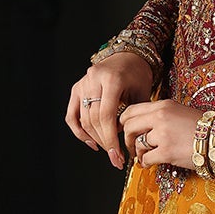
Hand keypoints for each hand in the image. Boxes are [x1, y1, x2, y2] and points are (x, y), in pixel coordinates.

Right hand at [66, 51, 153, 170]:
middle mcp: (93, 80)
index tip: (117, 155)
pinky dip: (79, 131)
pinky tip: (91, 142)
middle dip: (105, 142)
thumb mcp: (142, 93)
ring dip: (95, 138)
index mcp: (111, 79)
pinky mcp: (76, 89)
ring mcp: (82, 84)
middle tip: (115, 157)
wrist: (128, 57)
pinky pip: (72, 115)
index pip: (106, 116)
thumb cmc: (137, 74)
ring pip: (83, 119)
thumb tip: (129, 142)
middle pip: (94, 119)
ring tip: (107, 149)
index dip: (111, 139)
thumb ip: (134, 116)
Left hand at [117, 100, 204, 169]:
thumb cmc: (205, 128)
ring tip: (144, 157)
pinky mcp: (167, 152)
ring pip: (137, 144)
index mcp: (163, 105)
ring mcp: (163, 134)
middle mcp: (160, 116)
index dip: (124, 122)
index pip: (131, 110)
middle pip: (129, 127)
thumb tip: (143, 126)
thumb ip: (161, 115)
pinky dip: (145, 163)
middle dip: (127, 139)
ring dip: (138, 153)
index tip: (125, 131)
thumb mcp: (180, 112)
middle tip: (132, 147)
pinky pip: (146, 158)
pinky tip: (150, 163)